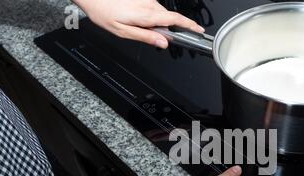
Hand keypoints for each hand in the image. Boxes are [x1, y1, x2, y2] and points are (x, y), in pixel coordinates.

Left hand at [74, 0, 204, 47]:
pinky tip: (135, 18)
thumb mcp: (123, 32)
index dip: (190, 25)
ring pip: (161, 13)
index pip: (176, 20)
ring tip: (138, 26)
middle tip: (161, 37)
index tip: (199, 30)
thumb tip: (163, 42)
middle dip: (170, 28)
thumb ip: (145, 36)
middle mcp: (149, 4)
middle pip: (169, 18)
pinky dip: (150, 16)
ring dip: (157, 22)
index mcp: (147, 14)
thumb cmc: (104, 12)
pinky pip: (153, 8)